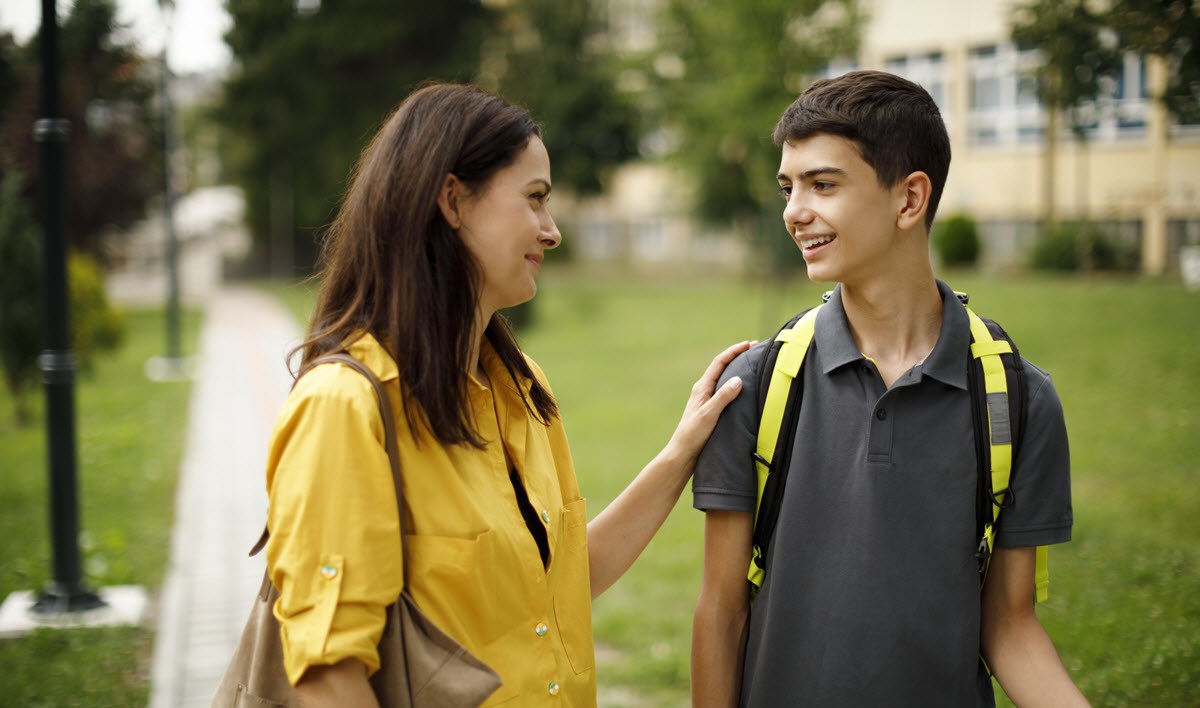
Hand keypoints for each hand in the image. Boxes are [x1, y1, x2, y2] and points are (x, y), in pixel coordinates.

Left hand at [667, 340, 752, 460]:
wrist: (683, 453)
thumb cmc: (693, 434)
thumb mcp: (709, 414)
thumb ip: (723, 397)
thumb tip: (738, 379)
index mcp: (702, 388)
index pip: (719, 363)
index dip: (734, 351)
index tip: (749, 344)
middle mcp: (703, 390)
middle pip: (722, 367)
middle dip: (738, 356)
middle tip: (755, 350)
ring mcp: (707, 400)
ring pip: (723, 379)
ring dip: (737, 370)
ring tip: (753, 365)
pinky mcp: (710, 410)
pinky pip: (725, 391)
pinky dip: (735, 385)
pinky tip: (744, 390)